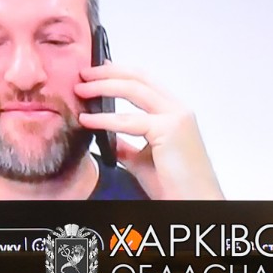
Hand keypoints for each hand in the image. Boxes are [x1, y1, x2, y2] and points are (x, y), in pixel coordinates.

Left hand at [75, 64, 222, 199]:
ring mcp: (176, 117)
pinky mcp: (169, 130)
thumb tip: (103, 135)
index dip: (118, 71)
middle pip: (138, 78)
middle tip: (83, 74)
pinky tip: (87, 120)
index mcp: (174, 112)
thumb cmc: (174, 185)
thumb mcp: (142, 159)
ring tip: (80, 90)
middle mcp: (178, 109)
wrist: (192, 203)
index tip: (95, 70)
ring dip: (103, 86)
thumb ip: (126, 144)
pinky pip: (129, 120)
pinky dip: (104, 118)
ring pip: (133, 89)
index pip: (143, 81)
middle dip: (107, 72)